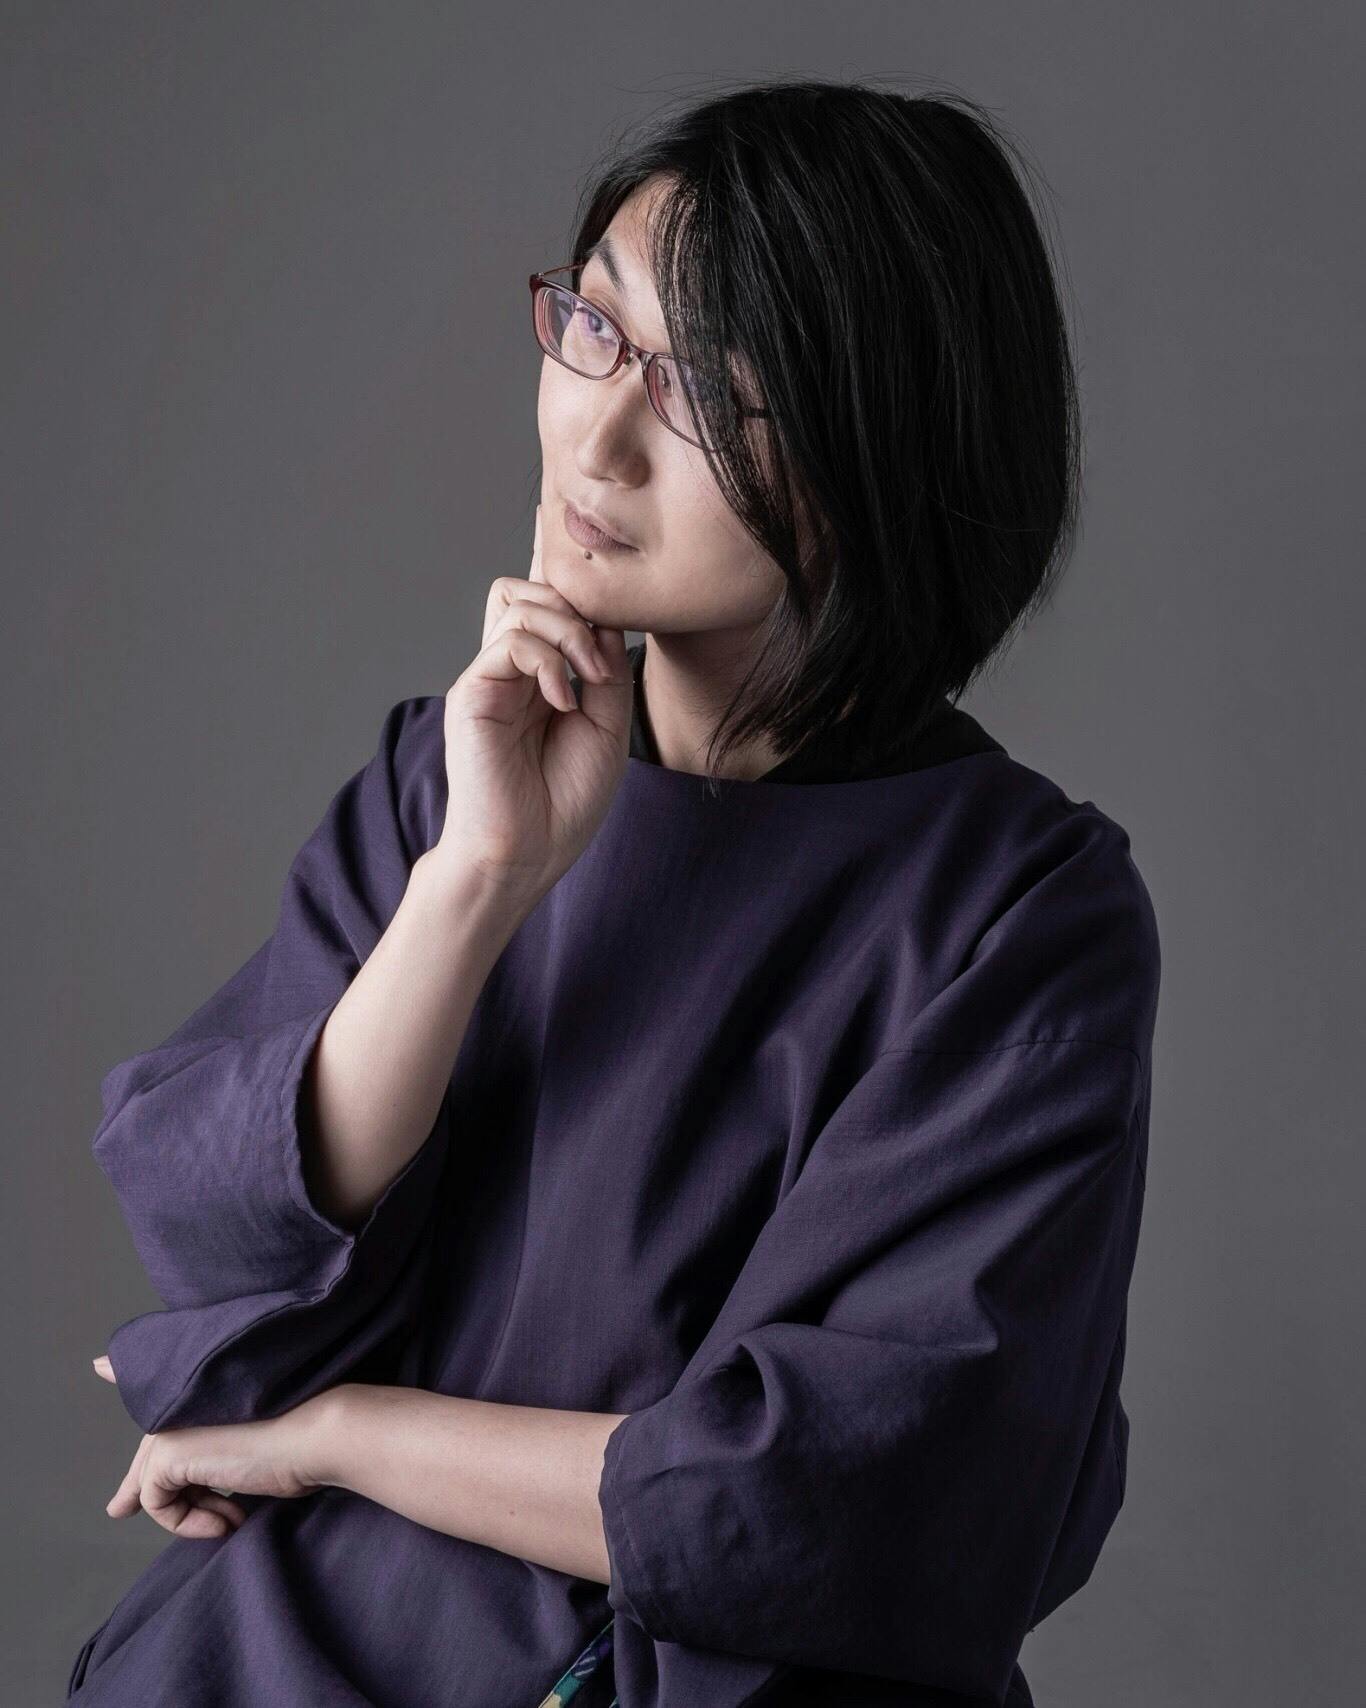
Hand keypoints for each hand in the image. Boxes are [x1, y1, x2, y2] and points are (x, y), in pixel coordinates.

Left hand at [92, 1353, 338, 1537]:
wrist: (314, 1433)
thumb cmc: (297, 1443)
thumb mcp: (244, 1454)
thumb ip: (203, 1469)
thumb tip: (139, 1502)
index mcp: (201, 1395)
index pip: (160, 1435)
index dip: (148, 1467)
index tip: (129, 1501)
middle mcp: (180, 1404)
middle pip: (151, 1459)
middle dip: (153, 1492)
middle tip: (159, 1516)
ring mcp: (172, 1428)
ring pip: (151, 1483)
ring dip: (188, 1512)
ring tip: (230, 1519)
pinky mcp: (169, 1453)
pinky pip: (156, 1501)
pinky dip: (184, 1522)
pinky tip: (225, 1522)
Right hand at [428, 502, 633, 907]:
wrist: (524, 855)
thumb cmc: (562, 804)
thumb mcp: (606, 728)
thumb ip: (606, 671)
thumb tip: (605, 619)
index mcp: (541, 676)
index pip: (545, 605)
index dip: (561, 567)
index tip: (584, 537)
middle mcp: (511, 670)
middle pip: (531, 587)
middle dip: (577, 605)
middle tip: (603, 662)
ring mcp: (488, 679)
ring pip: (519, 602)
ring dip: (567, 629)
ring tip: (589, 678)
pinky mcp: (472, 693)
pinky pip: (508, 642)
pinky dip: (546, 659)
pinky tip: (564, 698)